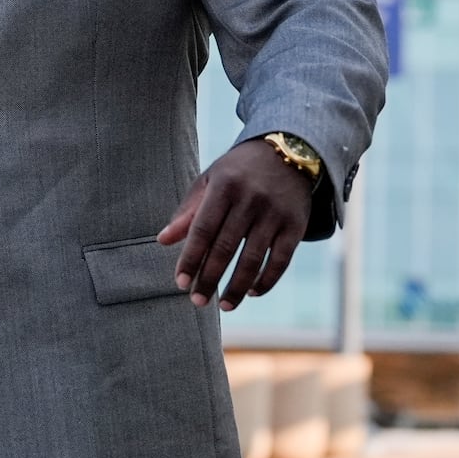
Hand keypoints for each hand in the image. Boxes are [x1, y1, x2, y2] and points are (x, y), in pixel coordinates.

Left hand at [158, 138, 314, 310]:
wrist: (288, 151)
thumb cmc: (238, 171)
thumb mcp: (209, 181)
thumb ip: (187, 211)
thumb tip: (163, 241)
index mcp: (224, 186)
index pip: (203, 229)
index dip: (190, 257)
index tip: (180, 282)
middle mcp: (251, 200)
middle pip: (226, 247)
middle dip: (210, 277)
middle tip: (197, 301)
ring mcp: (275, 213)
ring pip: (254, 258)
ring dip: (237, 286)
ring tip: (224, 306)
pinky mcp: (296, 226)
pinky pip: (281, 260)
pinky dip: (267, 279)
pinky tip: (252, 292)